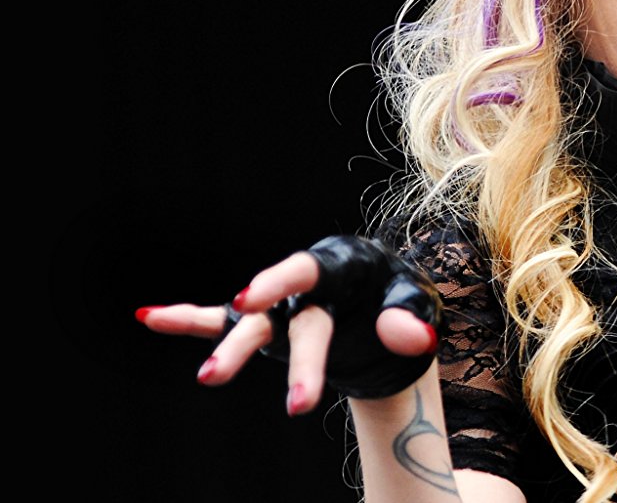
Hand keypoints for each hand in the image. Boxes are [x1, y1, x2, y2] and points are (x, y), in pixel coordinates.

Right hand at [137, 236, 441, 413]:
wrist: (386, 307)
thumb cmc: (400, 299)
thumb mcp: (416, 306)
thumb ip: (412, 320)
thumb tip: (410, 338)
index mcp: (342, 265)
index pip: (307, 271)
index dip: (275, 282)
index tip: (248, 300)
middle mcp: (306, 283)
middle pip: (291, 319)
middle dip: (295, 361)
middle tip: (290, 402)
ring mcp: (282, 304)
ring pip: (253, 328)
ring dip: (231, 352)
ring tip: (207, 380)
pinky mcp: (268, 323)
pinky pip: (220, 320)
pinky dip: (186, 319)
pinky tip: (149, 316)